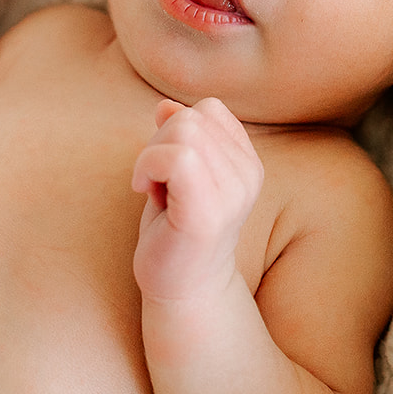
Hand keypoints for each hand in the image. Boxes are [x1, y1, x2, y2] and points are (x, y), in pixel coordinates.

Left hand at [131, 98, 263, 303]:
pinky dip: (147, 166)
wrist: (182, 288)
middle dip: (159, 142)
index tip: (170, 169)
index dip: (177, 129)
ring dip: (150, 156)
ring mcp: (231, 195)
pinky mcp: (207, 213)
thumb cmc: (174, 230)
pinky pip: (176, 157)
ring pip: (182, 131)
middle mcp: (248, 176)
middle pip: (191, 117)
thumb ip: (178, 137)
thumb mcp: (178, 173)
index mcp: (247, 163)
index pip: (209, 110)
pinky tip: (144, 192)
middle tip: (155, 182)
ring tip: (154, 188)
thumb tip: (166, 105)